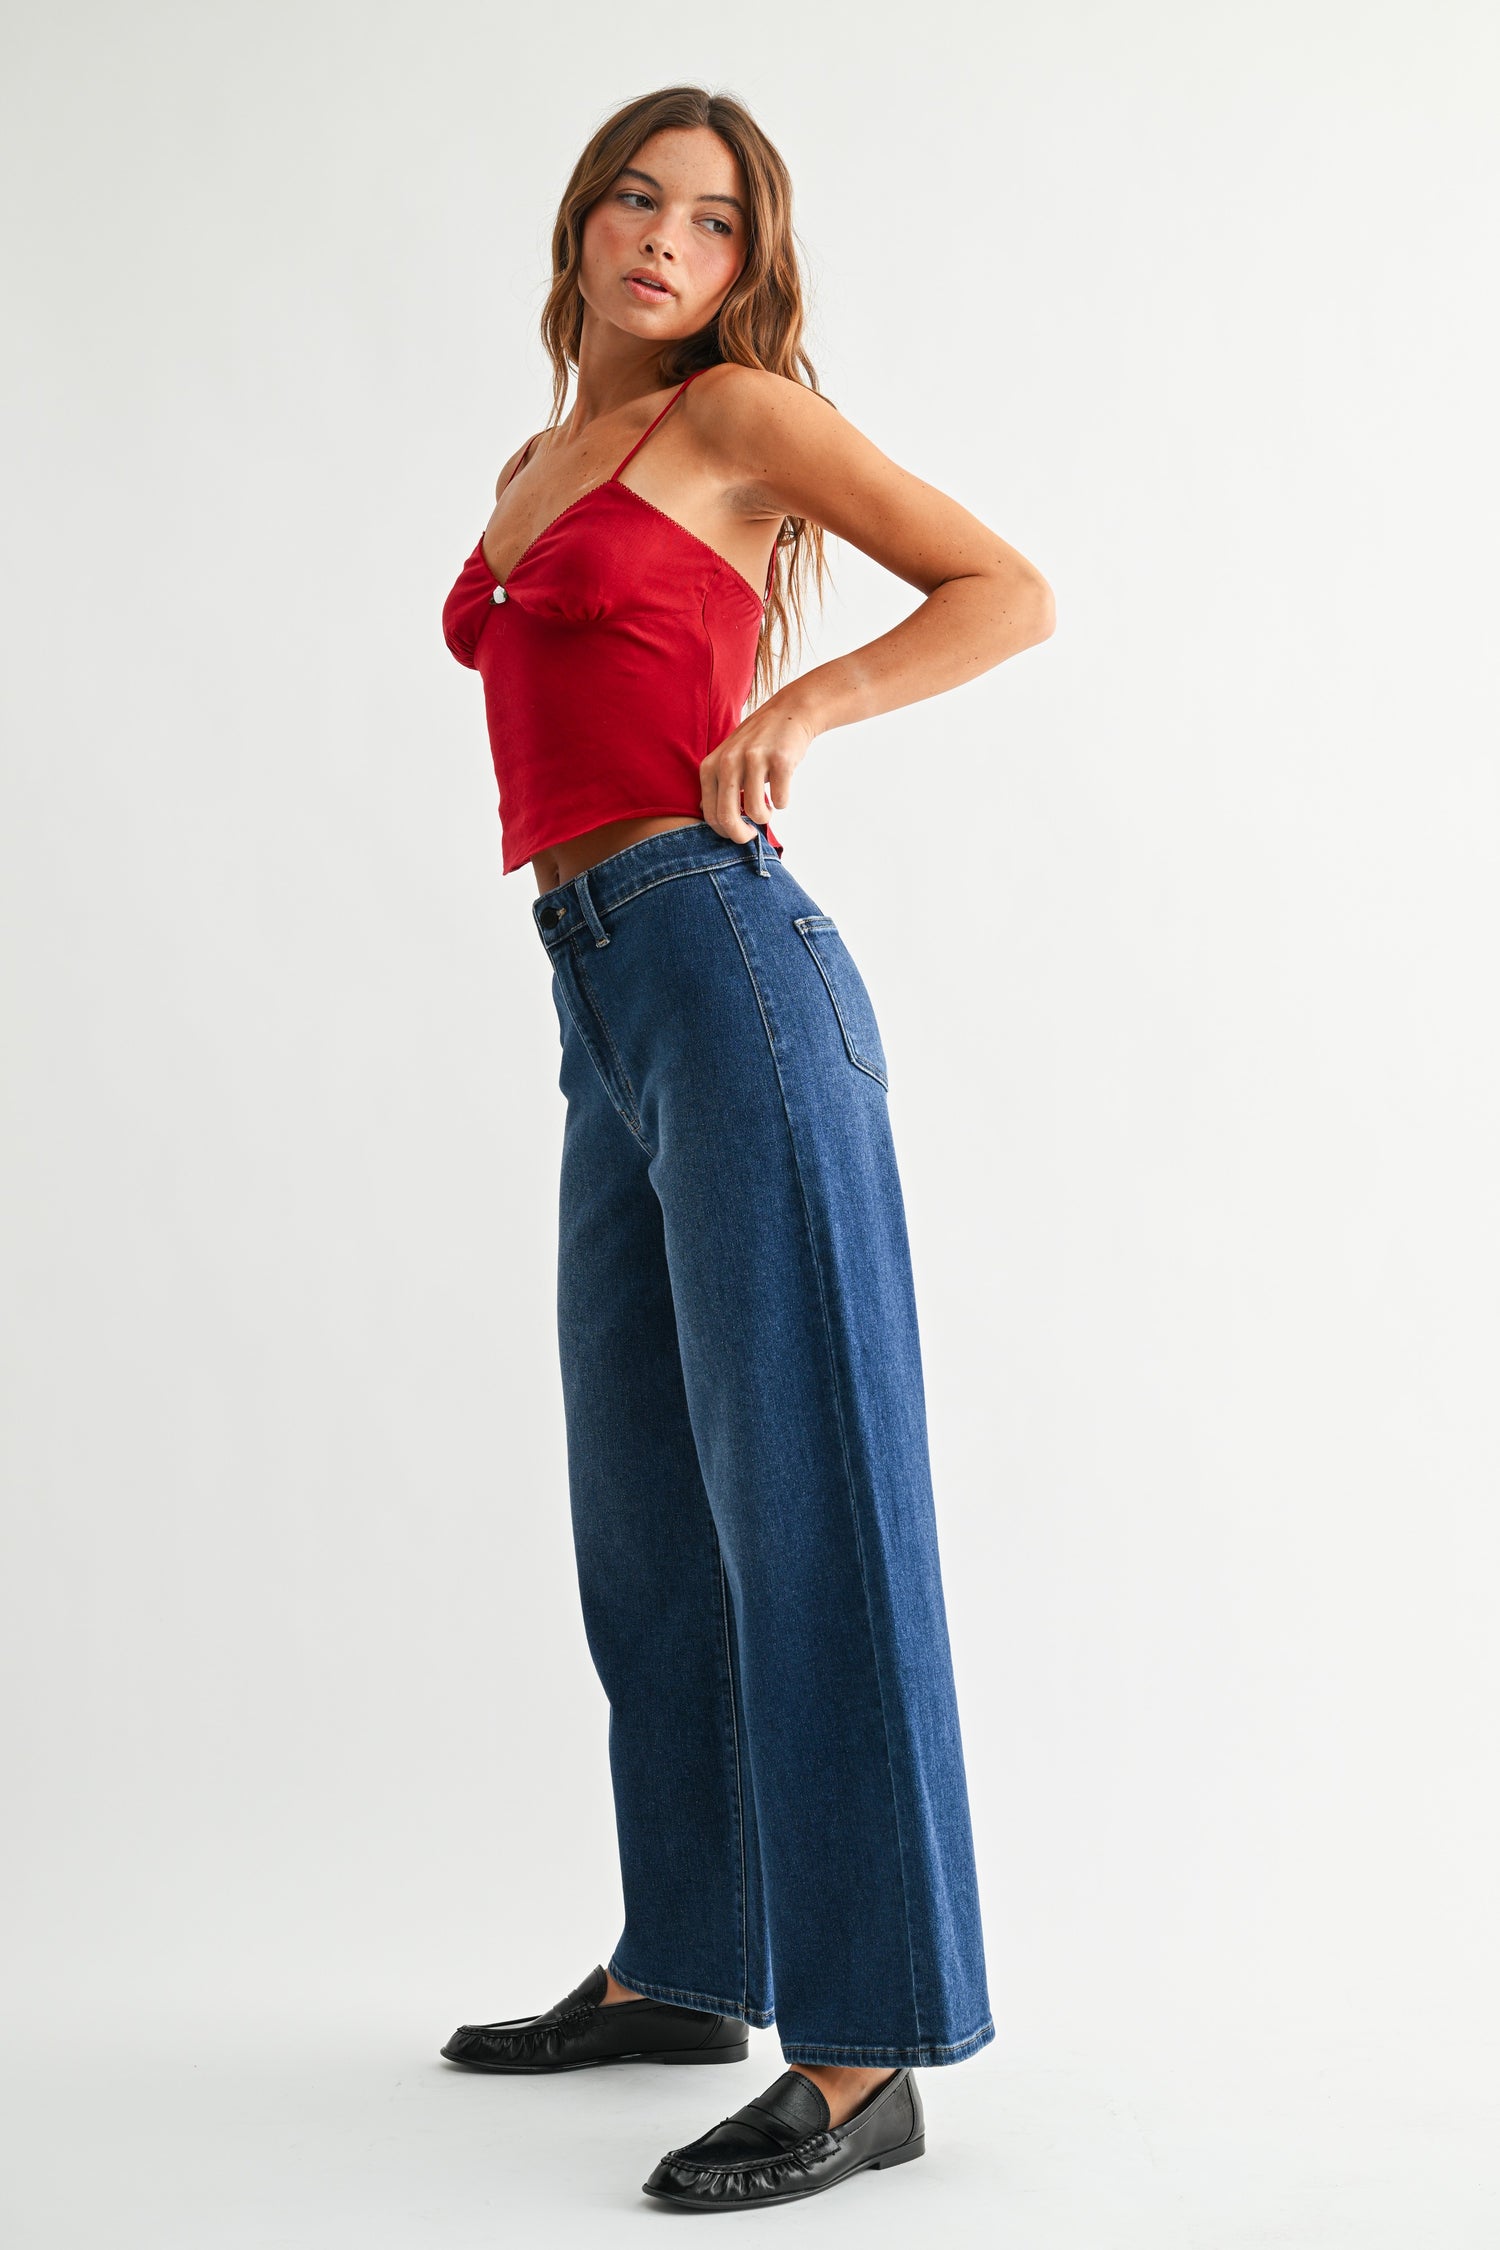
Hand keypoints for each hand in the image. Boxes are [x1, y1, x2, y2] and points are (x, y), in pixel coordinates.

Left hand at [699, 702, 815, 843]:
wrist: (789, 712)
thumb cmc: (758, 742)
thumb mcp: (727, 758)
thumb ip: (716, 784)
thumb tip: (704, 812)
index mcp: (711, 766)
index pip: (710, 815)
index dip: (726, 832)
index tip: (739, 830)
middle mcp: (728, 761)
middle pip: (727, 818)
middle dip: (741, 836)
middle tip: (752, 834)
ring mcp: (754, 759)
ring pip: (755, 812)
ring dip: (765, 816)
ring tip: (769, 806)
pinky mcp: (780, 760)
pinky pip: (780, 800)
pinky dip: (783, 802)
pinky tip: (782, 788)